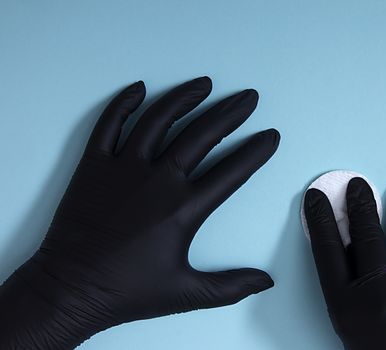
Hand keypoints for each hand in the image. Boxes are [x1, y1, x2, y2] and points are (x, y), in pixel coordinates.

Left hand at [0, 77, 279, 348]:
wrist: (70, 289)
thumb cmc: (128, 291)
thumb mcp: (186, 293)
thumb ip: (231, 286)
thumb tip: (267, 281)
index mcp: (184, 209)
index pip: (232, 171)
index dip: (256, 152)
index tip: (271, 136)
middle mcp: (158, 180)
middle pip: (202, 135)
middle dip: (231, 113)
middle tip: (249, 98)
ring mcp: (123, 168)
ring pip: (159, 120)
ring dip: (185, 98)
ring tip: (205, 84)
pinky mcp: (93, 166)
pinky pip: (109, 125)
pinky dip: (123, 103)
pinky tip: (140, 88)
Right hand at [304, 178, 385, 349]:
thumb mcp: (356, 332)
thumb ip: (350, 291)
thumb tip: (350, 244)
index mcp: (348, 308)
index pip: (326, 249)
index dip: (320, 219)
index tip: (318, 199)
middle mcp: (380, 293)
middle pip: (366, 233)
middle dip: (361, 204)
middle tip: (359, 186)